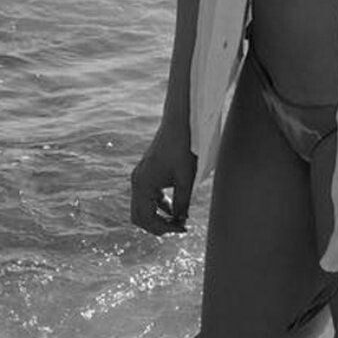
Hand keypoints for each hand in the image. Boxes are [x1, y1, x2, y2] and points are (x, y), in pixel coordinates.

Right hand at [130, 118, 196, 235]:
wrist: (179, 123)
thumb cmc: (183, 148)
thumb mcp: (186, 179)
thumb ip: (182, 203)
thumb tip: (180, 221)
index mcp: (143, 185)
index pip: (146, 219)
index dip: (164, 229)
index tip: (183, 228)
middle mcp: (137, 182)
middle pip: (140, 217)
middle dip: (158, 225)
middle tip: (179, 227)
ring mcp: (140, 176)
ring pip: (143, 207)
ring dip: (159, 215)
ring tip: (179, 219)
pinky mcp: (147, 172)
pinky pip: (148, 196)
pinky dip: (159, 205)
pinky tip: (175, 207)